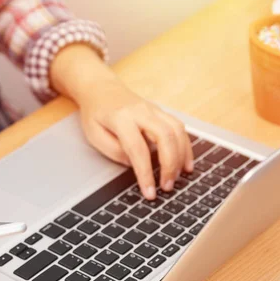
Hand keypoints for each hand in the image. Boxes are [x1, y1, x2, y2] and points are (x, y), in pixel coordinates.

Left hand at [49, 44, 193, 199]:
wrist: (100, 88)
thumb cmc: (95, 113)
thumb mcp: (94, 135)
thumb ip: (114, 151)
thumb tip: (134, 164)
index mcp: (121, 118)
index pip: (137, 149)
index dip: (145, 173)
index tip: (149, 192)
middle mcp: (141, 111)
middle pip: (165, 137)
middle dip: (169, 165)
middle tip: (167, 186)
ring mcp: (154, 109)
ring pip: (176, 131)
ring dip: (181, 156)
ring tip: (178, 178)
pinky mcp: (161, 112)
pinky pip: (179, 128)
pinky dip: (185, 147)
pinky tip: (185, 163)